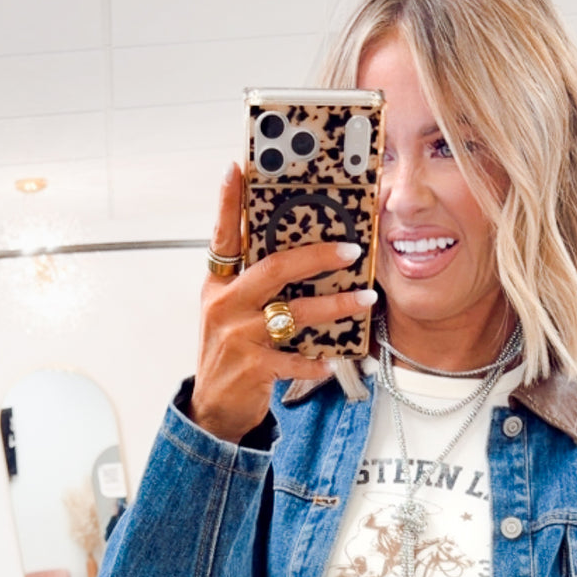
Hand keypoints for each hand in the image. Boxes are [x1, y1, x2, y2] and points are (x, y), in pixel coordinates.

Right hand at [188, 162, 373, 442]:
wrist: (213, 408)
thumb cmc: (231, 352)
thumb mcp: (229, 310)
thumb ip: (253, 281)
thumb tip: (294, 254)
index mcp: (219, 285)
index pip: (222, 235)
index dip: (227, 202)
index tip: (237, 169)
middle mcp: (225, 305)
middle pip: (273, 269)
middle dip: (315, 257)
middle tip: (351, 250)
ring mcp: (237, 337)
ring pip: (293, 314)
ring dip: (333, 306)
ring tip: (363, 299)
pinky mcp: (251, 368)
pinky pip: (293, 359)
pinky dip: (316, 360)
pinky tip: (332, 359)